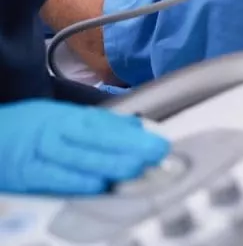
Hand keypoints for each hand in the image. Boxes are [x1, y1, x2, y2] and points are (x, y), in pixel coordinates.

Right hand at [0, 100, 169, 194]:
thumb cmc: (30, 129)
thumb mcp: (64, 117)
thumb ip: (100, 124)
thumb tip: (137, 127)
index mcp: (67, 116)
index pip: (104, 123)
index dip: (133, 134)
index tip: (159, 142)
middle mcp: (54, 130)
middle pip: (94, 137)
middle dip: (128, 146)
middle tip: (155, 154)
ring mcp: (38, 151)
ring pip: (76, 156)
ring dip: (108, 163)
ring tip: (134, 169)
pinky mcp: (25, 173)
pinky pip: (51, 177)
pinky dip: (75, 181)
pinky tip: (97, 185)